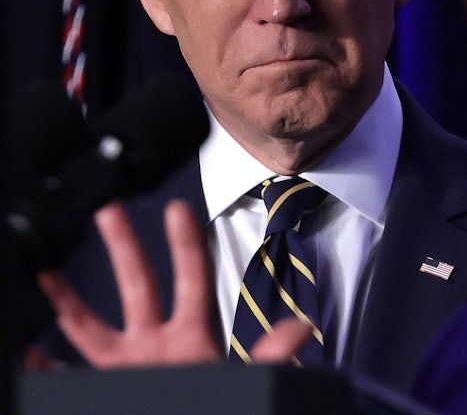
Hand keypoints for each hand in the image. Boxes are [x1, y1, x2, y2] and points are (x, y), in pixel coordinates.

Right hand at [37, 200, 311, 367]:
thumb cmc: (223, 407)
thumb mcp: (248, 379)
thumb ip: (270, 356)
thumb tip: (301, 328)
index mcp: (194, 339)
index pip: (193, 281)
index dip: (187, 245)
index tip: (178, 208)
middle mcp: (157, 347)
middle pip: (139, 286)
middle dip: (125, 247)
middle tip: (112, 209)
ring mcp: (128, 368)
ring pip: (91, 325)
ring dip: (68, 299)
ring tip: (48, 272)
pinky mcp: (104, 390)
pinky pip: (68, 376)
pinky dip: (45, 366)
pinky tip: (29, 353)